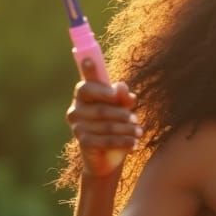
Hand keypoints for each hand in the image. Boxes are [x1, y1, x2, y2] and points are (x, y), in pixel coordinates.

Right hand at [66, 58, 140, 177]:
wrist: (110, 155)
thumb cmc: (117, 124)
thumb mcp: (124, 109)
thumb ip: (123, 97)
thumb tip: (121, 87)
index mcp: (85, 96)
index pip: (86, 83)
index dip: (88, 72)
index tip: (89, 59)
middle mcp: (76, 109)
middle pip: (102, 108)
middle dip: (122, 114)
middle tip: (136, 119)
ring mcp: (77, 126)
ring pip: (106, 125)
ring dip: (126, 129)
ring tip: (139, 132)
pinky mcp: (83, 142)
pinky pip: (105, 140)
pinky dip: (122, 141)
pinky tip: (134, 144)